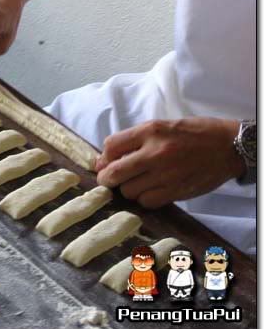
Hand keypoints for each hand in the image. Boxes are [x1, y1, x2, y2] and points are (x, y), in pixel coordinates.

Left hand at [94, 117, 244, 207]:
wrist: (226, 146)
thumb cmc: (192, 133)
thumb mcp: (161, 126)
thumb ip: (135, 140)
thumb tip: (106, 159)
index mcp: (150, 131)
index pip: (112, 145)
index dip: (104, 156)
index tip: (105, 162)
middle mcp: (155, 152)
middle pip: (115, 172)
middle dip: (106, 178)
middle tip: (108, 180)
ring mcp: (166, 174)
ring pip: (129, 191)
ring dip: (128, 188)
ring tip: (135, 182)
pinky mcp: (176, 191)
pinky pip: (147, 201)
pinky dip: (144, 198)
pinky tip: (149, 190)